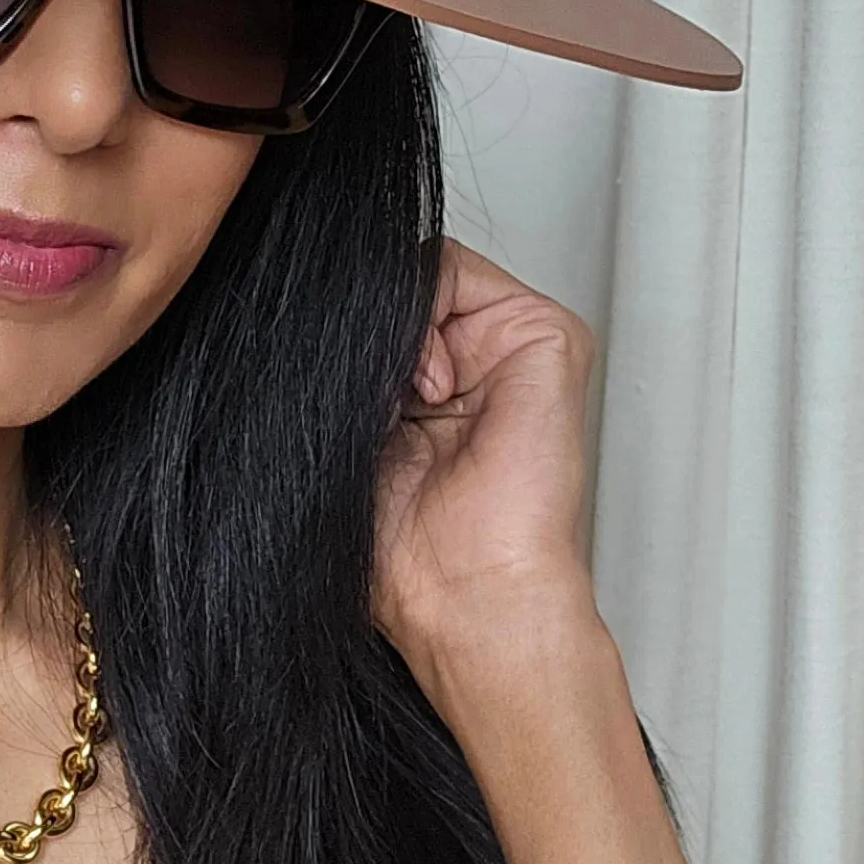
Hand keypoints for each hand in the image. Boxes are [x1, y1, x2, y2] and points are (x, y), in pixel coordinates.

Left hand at [371, 242, 604, 679]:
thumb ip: (343, 366)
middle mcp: (472, 360)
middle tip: (371, 402)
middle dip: (363, 331)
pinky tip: (432, 386)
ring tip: (402, 400)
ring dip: (389, 328)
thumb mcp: (346, 436)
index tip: (329, 386)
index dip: (339, 333)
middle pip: (394, 286)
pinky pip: (453, 269)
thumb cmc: (406, 549)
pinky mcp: (546, 333)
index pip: (373, 311)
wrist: (466, 593)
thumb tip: (317, 304)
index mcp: (427, 388)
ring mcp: (510, 343)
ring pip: (417, 270)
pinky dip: (420, 312)